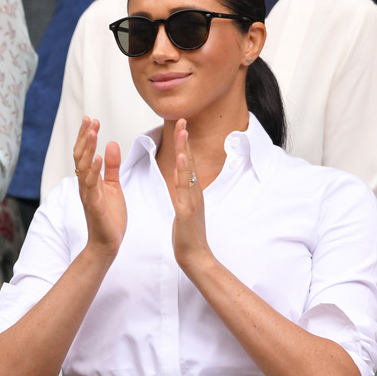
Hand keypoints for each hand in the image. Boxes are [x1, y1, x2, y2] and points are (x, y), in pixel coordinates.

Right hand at [73, 117, 125, 255]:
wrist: (108, 243)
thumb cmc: (110, 217)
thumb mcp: (114, 186)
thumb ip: (112, 167)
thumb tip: (111, 144)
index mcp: (90, 179)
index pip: (85, 153)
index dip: (87, 136)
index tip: (92, 120)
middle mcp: (85, 184)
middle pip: (81, 155)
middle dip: (84, 137)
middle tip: (89, 119)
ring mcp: (88, 193)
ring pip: (83, 167)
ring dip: (88, 149)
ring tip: (92, 132)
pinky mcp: (94, 204)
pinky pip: (91, 185)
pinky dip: (94, 170)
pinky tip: (98, 158)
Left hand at [170, 119, 211, 269]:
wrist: (195, 257)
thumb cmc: (188, 235)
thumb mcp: (185, 209)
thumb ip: (184, 194)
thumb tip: (182, 181)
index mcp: (192, 192)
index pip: (188, 163)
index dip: (185, 144)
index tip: (181, 126)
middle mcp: (195, 192)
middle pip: (191, 161)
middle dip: (186, 140)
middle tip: (182, 119)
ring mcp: (193, 201)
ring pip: (189, 171)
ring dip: (186, 150)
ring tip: (182, 132)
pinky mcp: (187, 211)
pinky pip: (185, 189)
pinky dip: (183, 173)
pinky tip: (181, 160)